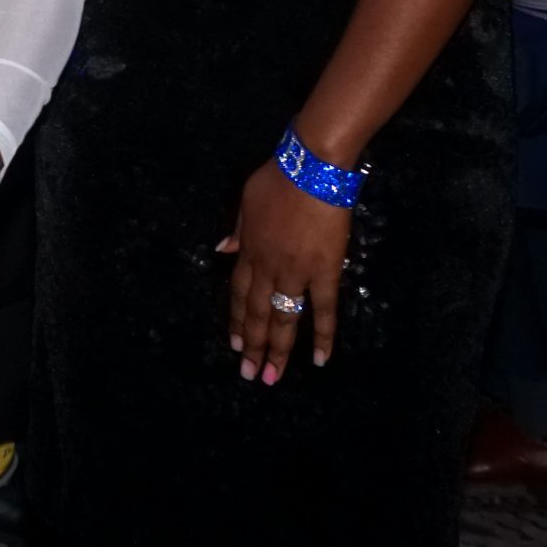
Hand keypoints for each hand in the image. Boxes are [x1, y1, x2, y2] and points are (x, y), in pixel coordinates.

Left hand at [221, 158, 350, 384]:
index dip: (238, 320)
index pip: (239, 294)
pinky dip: (322, 336)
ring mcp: (295, 272)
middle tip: (250, 374)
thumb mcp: (245, 201)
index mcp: (248, 251)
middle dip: (253, 346)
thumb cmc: (278, 179)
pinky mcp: (325, 272)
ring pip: (284, 319)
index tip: (236, 344)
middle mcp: (268, 268)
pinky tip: (320, 359)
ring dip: (278, 350)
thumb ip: (237, 230)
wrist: (310, 169)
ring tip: (272, 377)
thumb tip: (222, 249)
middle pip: (258, 313)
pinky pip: (323, 309)